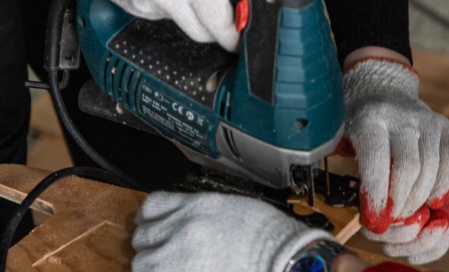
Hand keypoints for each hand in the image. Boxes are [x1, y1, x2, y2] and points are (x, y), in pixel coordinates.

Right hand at [57, 0, 263, 51]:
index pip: (220, 25)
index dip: (235, 36)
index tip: (243, 38)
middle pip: (201, 34)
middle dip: (216, 31)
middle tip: (225, 20)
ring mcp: (143, 3)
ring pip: (179, 25)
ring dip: (190, 15)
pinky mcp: (126, 5)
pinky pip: (156, 16)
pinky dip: (165, 6)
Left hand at [132, 192, 334, 270]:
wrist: (284, 260)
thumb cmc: (268, 236)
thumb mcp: (231, 208)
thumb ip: (197, 213)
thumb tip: (178, 222)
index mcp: (197, 206)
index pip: (151, 206)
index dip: (151, 218)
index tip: (155, 226)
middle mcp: (182, 229)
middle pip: (142, 236)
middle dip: (152, 245)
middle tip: (166, 252)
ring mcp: (179, 259)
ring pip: (141, 263)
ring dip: (153, 266)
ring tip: (173, 268)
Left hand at [342, 59, 448, 236]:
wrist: (379, 91)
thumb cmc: (358, 124)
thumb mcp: (341, 137)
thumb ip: (350, 171)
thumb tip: (368, 217)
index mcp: (368, 118)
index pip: (376, 161)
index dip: (377, 195)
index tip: (376, 218)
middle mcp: (399, 115)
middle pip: (408, 168)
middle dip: (401, 201)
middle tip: (393, 217)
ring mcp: (425, 118)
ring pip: (431, 167)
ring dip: (420, 197)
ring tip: (408, 211)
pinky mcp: (443, 124)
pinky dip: (443, 184)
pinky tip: (432, 198)